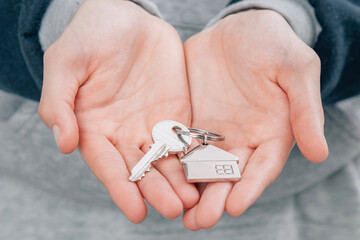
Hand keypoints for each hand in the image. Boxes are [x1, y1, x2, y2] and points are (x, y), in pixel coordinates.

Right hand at [38, 0, 198, 222]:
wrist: (125, 16)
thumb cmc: (89, 36)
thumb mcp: (66, 63)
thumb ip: (59, 102)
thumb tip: (64, 143)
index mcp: (95, 129)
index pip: (108, 166)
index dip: (121, 189)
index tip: (136, 211)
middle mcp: (125, 134)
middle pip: (141, 170)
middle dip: (156, 191)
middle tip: (174, 209)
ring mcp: (153, 125)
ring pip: (166, 161)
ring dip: (179, 181)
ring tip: (194, 199)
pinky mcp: (176, 114)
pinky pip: (186, 139)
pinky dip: (195, 156)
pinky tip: (207, 170)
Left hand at [182, 10, 327, 229]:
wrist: (239, 28)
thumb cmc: (273, 45)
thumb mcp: (295, 69)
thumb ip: (305, 109)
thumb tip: (321, 153)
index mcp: (271, 133)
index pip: (262, 167)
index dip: (250, 187)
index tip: (235, 206)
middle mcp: (242, 140)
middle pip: (229, 176)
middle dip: (215, 199)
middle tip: (199, 221)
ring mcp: (214, 133)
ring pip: (202, 168)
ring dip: (191, 191)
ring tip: (178, 213)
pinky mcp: (191, 121)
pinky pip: (180, 146)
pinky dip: (172, 164)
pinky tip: (160, 178)